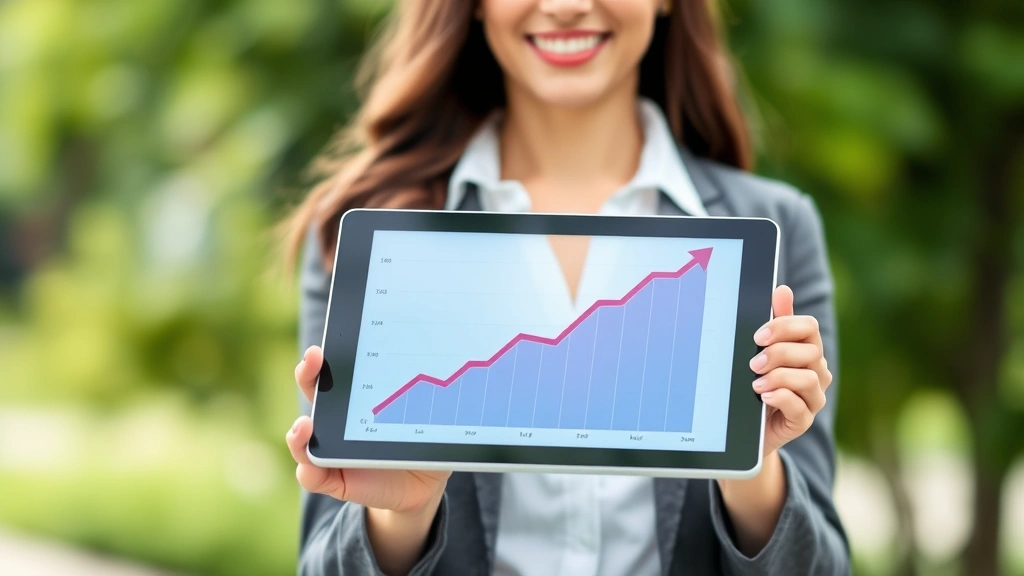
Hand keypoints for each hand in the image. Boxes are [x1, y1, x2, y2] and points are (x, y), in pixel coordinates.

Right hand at [287, 346, 450, 574]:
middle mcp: (338, 419)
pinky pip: (312, 476)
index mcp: (358, 397)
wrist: (423, 484)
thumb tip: (463, 364)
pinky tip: (312, 466)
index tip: (322, 349)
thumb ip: (440, 396)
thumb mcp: (433, 415)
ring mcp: (332, 449)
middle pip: (313, 393)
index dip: (323, 358)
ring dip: (298, 432)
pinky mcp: (335, 479)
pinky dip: (309, 471)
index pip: (335, 370)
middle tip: (311, 364)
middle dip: (307, 375)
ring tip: (305, 427)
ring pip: (302, 439)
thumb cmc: (422, 439)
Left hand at [749, 285, 832, 454]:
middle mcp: (817, 372)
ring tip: (756, 384)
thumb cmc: (757, 380)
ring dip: (778, 378)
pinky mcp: (804, 421)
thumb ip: (774, 322)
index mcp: (807, 349)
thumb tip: (782, 289)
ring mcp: (813, 397)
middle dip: (778, 354)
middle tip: (753, 363)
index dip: (784, 327)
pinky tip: (764, 397)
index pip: (809, 327)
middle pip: (810, 351)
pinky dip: (781, 398)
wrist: (747, 423)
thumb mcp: (762, 350)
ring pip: (809, 378)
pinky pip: (799, 406)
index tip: (758, 337)